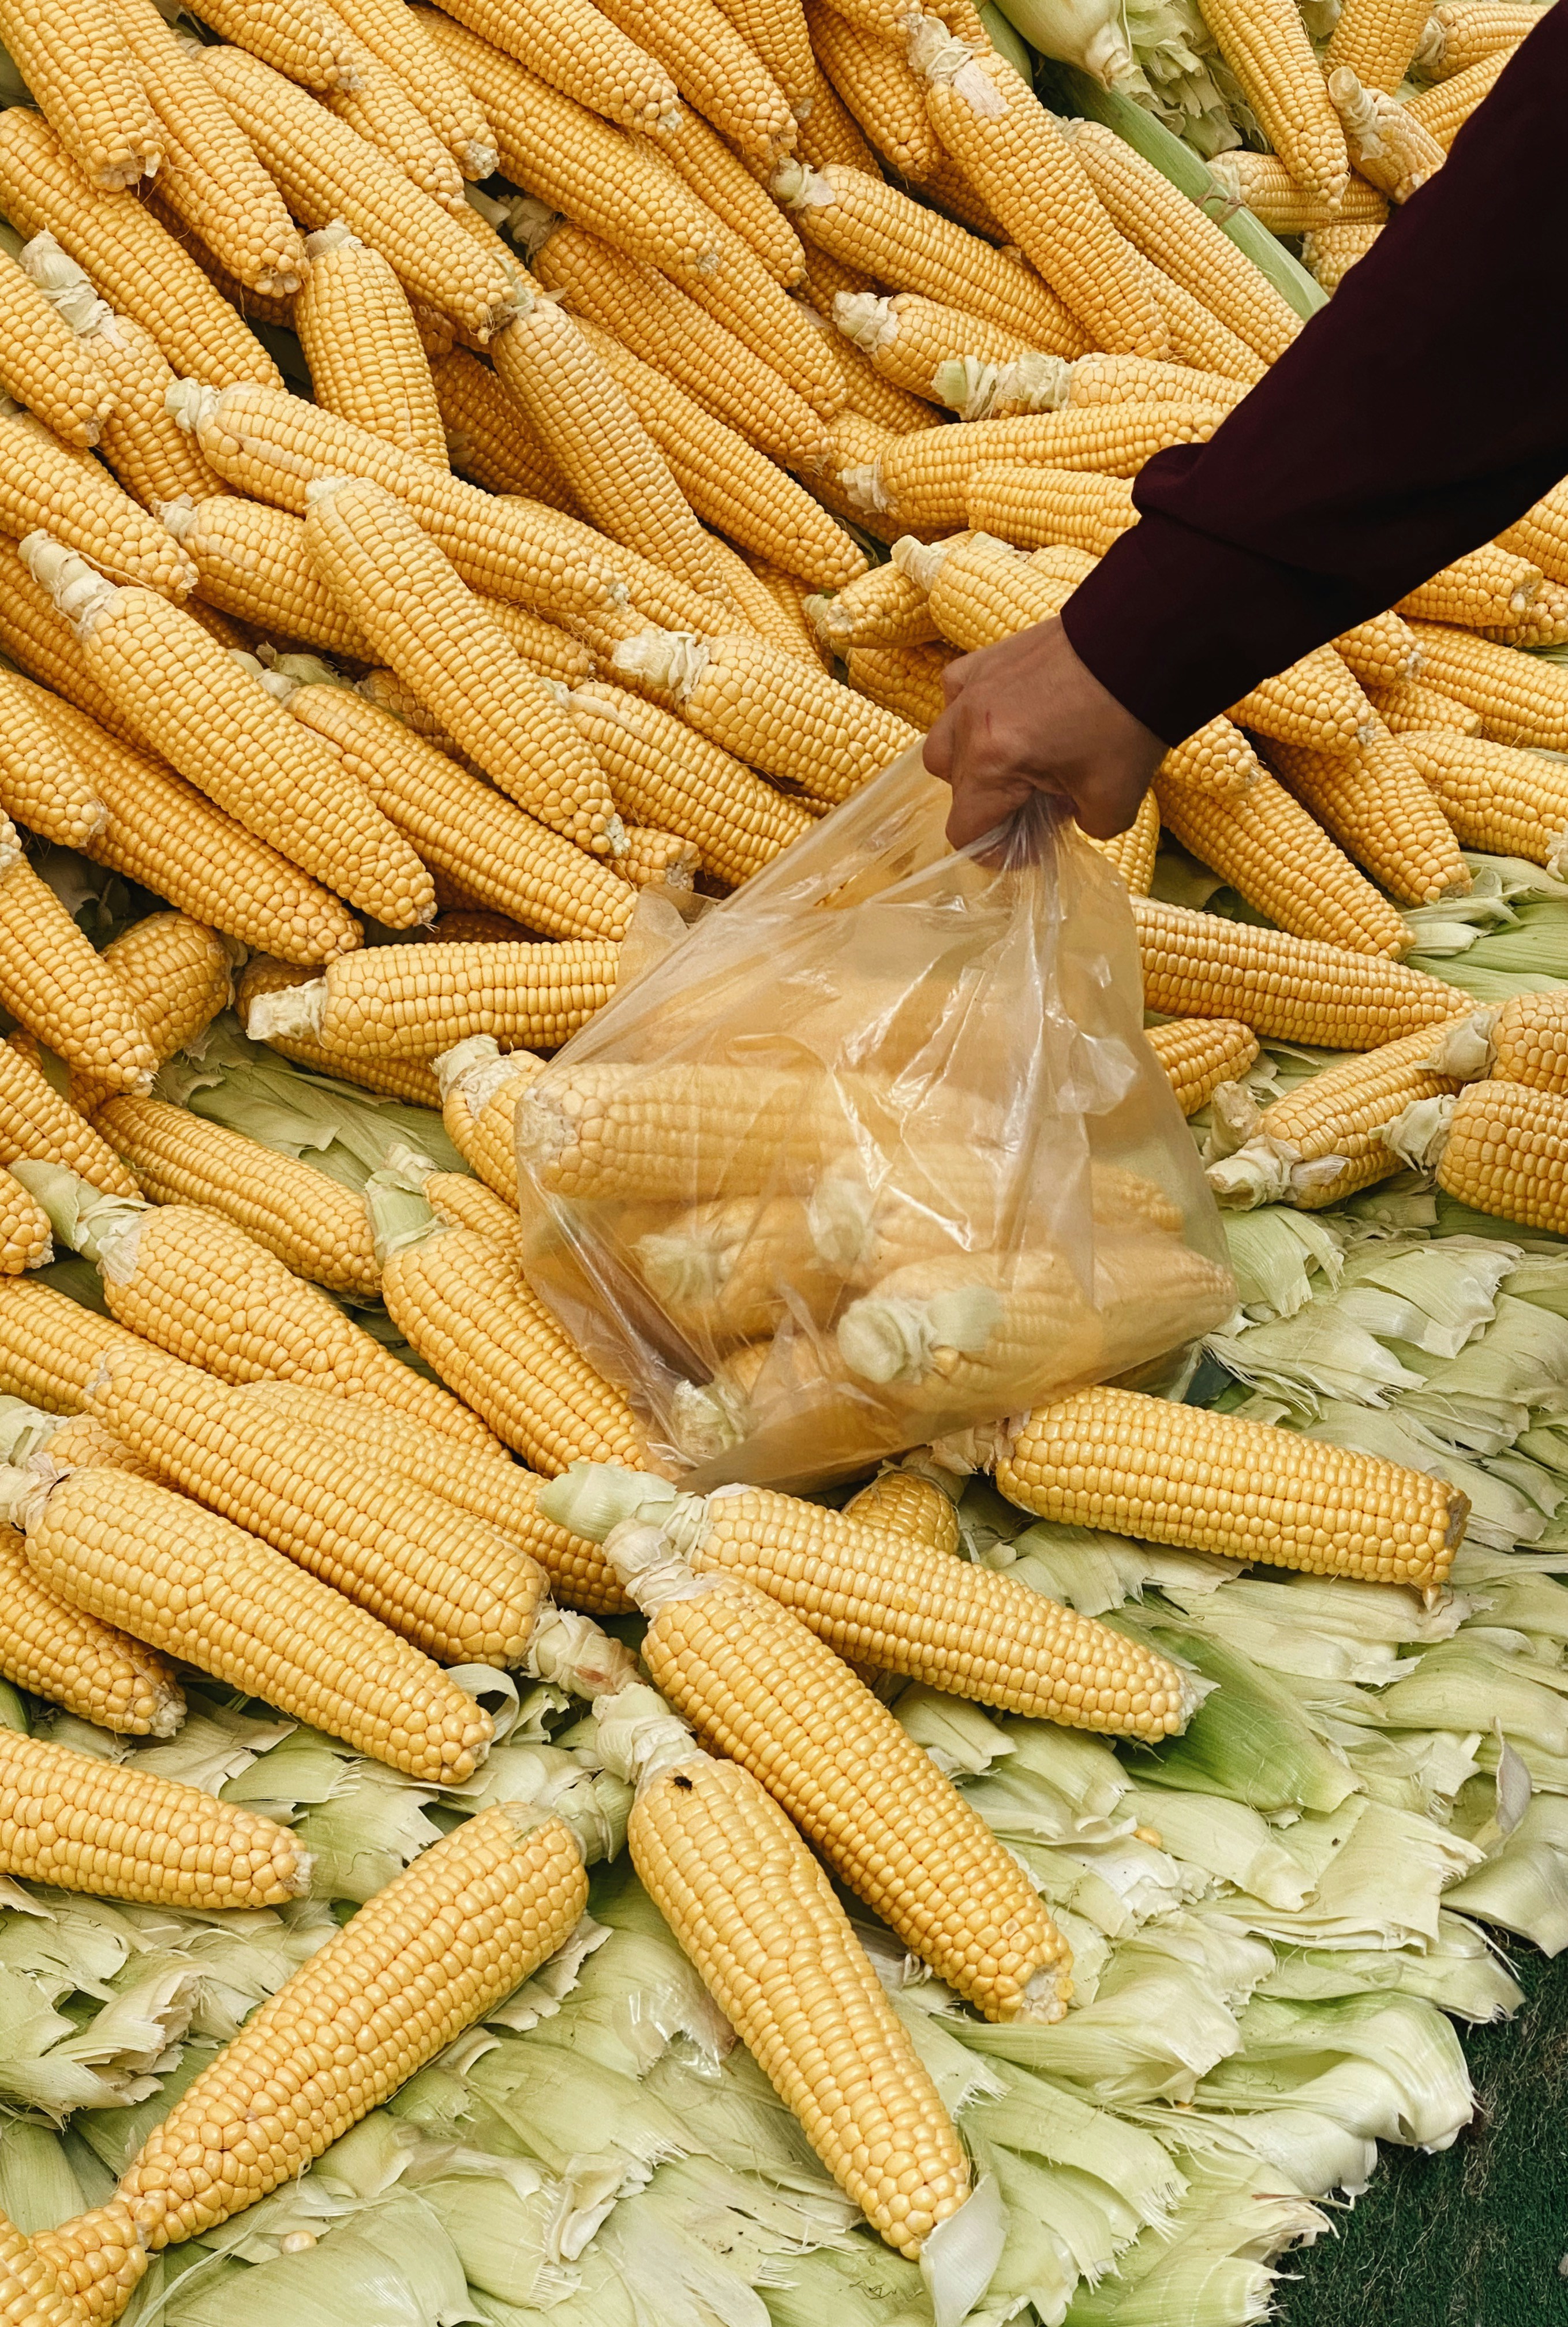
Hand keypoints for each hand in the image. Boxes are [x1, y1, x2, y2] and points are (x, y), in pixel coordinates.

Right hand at [923, 615, 1166, 851]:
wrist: (1146, 643)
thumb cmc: (1129, 722)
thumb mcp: (1114, 802)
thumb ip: (1081, 826)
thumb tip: (1065, 816)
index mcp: (993, 763)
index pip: (966, 831)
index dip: (995, 852)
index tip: (1029, 847)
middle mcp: (969, 724)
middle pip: (955, 790)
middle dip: (991, 807)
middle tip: (1034, 805)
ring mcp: (973, 686)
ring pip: (943, 743)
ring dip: (970, 764)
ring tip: (1012, 763)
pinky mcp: (987, 658)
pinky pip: (955, 695)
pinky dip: (969, 715)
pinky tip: (1004, 719)